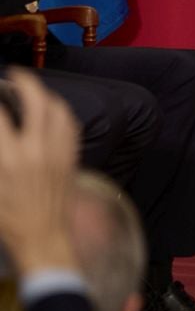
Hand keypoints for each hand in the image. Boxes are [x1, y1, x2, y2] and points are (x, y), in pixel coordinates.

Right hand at [0, 70, 80, 275]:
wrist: (43, 236)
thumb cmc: (8, 218)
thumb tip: (0, 129)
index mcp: (10, 159)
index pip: (0, 117)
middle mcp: (37, 150)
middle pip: (37, 101)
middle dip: (25, 81)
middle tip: (16, 74)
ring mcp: (59, 152)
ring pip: (59, 109)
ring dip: (45, 94)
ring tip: (34, 91)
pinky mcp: (72, 157)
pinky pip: (70, 125)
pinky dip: (61, 112)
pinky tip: (52, 112)